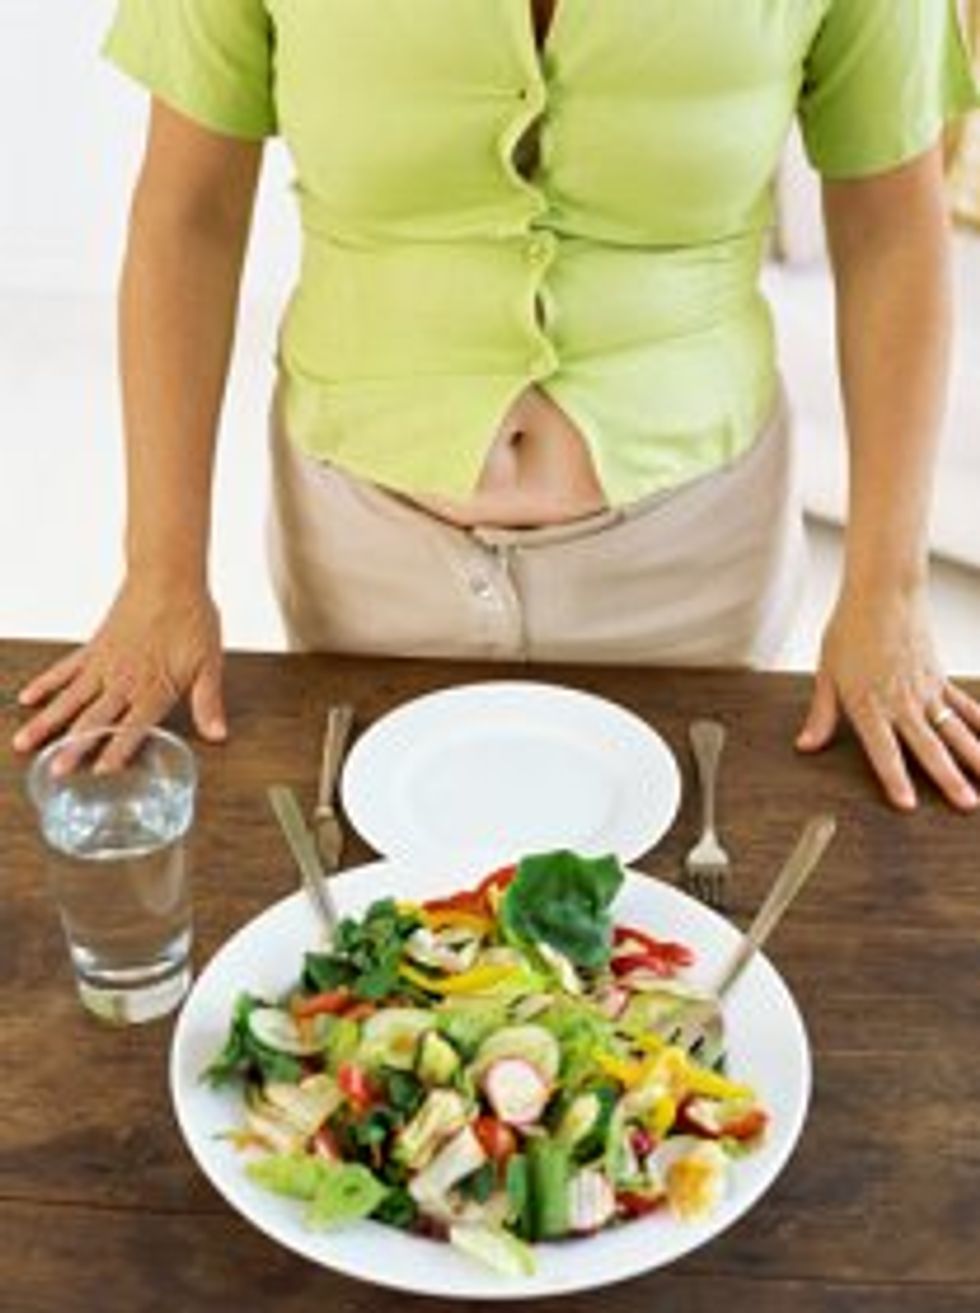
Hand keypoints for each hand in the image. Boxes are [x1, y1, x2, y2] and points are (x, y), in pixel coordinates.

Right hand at [12, 578, 226, 771]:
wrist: (169, 576)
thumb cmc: (191, 617)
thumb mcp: (209, 663)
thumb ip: (208, 701)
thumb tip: (218, 735)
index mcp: (154, 688)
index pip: (133, 727)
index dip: (117, 750)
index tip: (99, 772)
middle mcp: (124, 680)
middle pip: (95, 719)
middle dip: (74, 746)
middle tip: (54, 770)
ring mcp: (104, 664)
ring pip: (71, 699)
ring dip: (48, 722)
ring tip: (24, 743)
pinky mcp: (94, 647)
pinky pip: (65, 669)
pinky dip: (46, 683)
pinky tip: (28, 698)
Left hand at [796, 585, 979, 811]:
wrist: (883, 591)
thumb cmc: (850, 628)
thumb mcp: (827, 672)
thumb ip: (822, 714)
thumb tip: (806, 745)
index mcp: (868, 703)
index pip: (882, 749)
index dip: (894, 778)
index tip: (907, 804)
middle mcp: (901, 701)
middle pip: (928, 746)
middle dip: (948, 778)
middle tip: (965, 804)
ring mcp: (925, 690)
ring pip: (953, 730)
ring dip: (972, 758)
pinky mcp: (939, 677)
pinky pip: (963, 706)